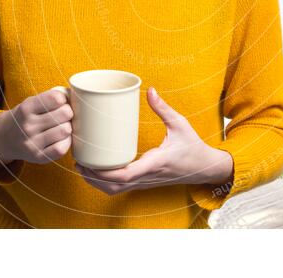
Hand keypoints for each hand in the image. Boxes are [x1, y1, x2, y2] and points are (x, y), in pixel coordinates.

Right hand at [0, 88, 72, 165]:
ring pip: (65, 130)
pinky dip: (65, 142)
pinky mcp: (38, 157)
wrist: (4, 138)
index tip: (61, 102)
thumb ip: (51, 98)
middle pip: (65, 114)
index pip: (56, 98)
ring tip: (61, 126)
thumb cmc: (26, 117)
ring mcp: (32, 143)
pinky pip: (61, 148)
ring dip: (68, 127)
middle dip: (68, 112)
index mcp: (26, 108)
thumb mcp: (31, 102)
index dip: (63, 99)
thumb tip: (77, 96)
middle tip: (63, 115)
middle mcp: (27, 126)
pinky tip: (61, 138)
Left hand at [74, 87, 232, 195]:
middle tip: (77, 161)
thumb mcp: (180, 124)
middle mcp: (147, 176)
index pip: (125, 175)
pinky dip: (105, 184)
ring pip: (115, 191)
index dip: (103, 172)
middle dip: (92, 177)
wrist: (205, 168)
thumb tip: (149, 90)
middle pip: (113, 186)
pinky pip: (121, 189)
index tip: (88, 162)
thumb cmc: (193, 147)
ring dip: (96, 183)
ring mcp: (145, 182)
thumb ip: (163, 108)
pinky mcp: (144, 182)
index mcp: (155, 163)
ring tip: (82, 168)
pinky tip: (96, 172)